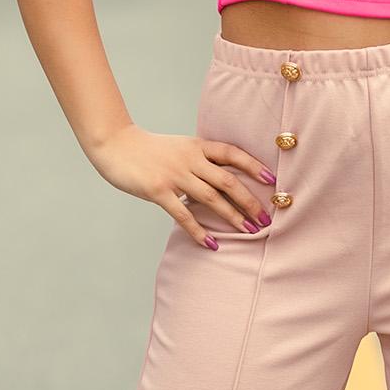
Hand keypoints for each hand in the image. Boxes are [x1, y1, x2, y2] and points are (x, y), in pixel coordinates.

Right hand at [89, 125, 277, 249]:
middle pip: (228, 181)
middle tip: (266, 219)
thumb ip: (200, 160)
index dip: (254, 166)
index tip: (273, 181)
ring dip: (232, 217)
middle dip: (250, 202)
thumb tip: (224, 181)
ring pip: (211, 198)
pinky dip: (200, 231)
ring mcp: (175, 175)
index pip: (232, 154)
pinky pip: (184, 214)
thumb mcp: (180, 148)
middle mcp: (190, 160)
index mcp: (197, 146)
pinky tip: (212, 244)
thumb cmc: (149, 150)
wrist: (116, 145)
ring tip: (249, 231)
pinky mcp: (158, 191)